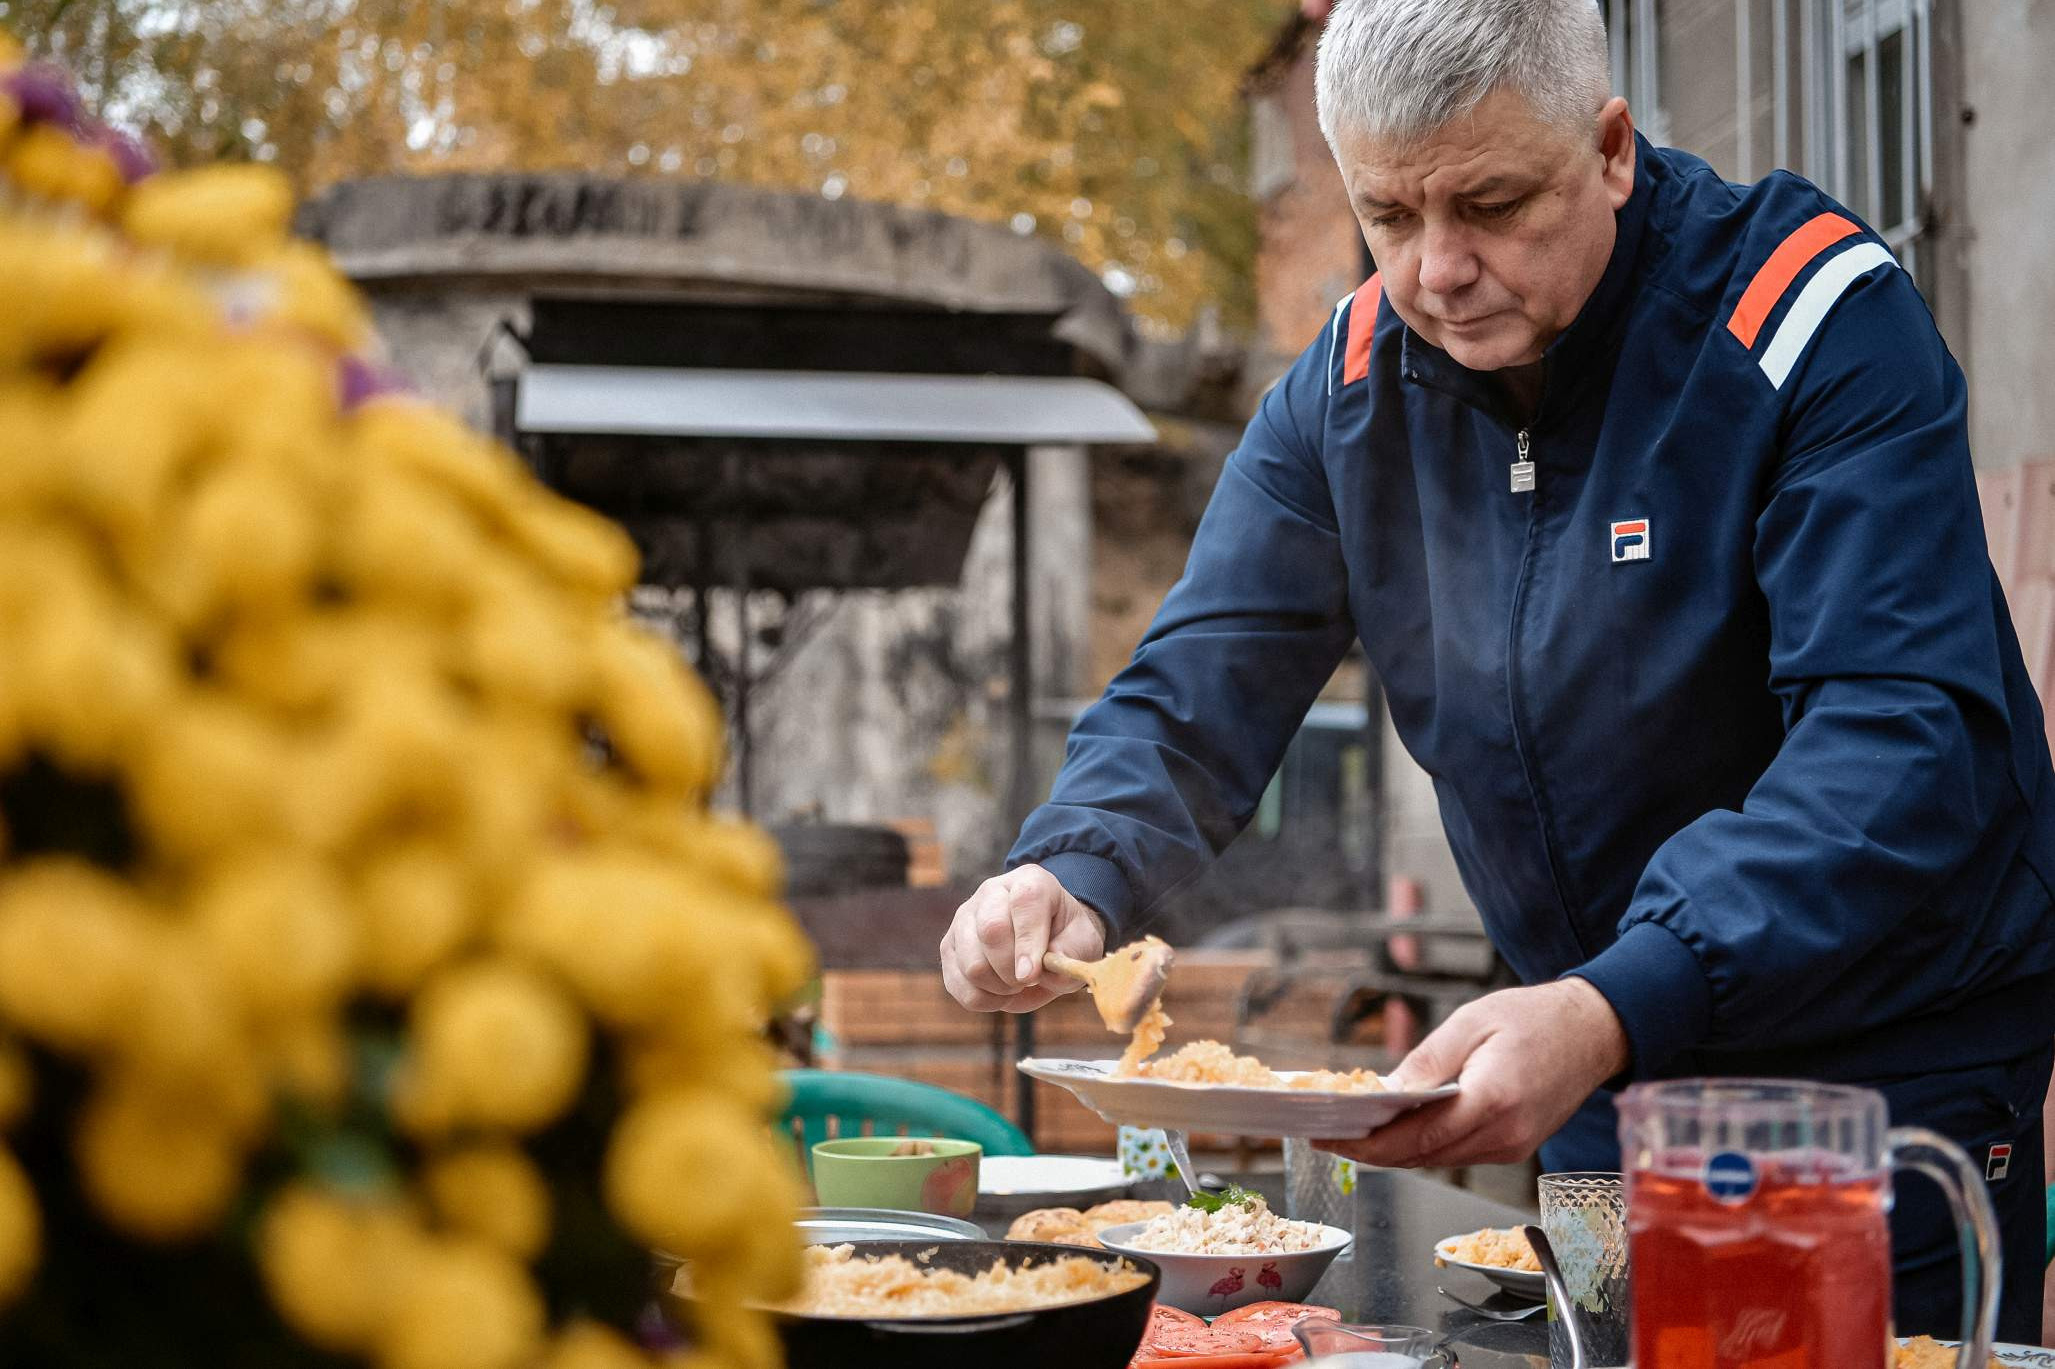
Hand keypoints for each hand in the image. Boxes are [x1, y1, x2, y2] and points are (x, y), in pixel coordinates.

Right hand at [939, 865, 1105, 1012]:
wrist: (1045, 943)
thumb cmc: (1065, 938)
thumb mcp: (1083, 942)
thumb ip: (1071, 953)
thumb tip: (1045, 970)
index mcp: (1029, 881)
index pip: (1024, 902)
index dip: (1029, 941)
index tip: (1033, 974)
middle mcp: (991, 893)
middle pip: (991, 931)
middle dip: (1013, 969)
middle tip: (1030, 980)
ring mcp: (964, 919)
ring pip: (971, 963)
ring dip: (999, 987)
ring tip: (1016, 984)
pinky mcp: (948, 947)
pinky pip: (957, 984)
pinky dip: (983, 999)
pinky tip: (999, 992)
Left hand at [1319, 978, 1629, 1167]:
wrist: (1594, 1031)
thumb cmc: (1535, 1018)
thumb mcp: (1471, 1022)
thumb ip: (1426, 1061)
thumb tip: (1385, 1091)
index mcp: (1493, 1099)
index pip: (1417, 1138)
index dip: (1368, 1144)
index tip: (1330, 1138)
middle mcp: (1505, 1134)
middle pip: (1421, 1157)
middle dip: (1370, 1151)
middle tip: (1327, 1136)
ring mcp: (1512, 1147)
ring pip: (1437, 1160)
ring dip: (1394, 1152)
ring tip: (1351, 1133)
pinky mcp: (1514, 1148)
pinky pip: (1457, 1154)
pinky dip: (1423, 1147)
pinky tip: (1396, 1131)